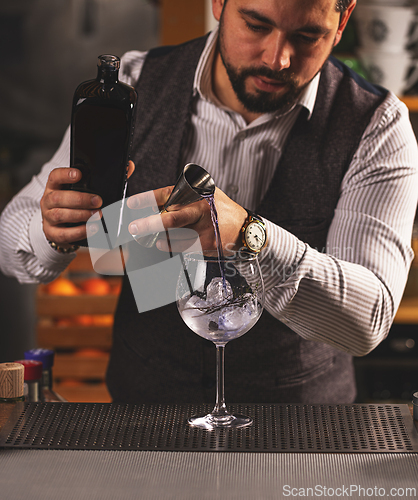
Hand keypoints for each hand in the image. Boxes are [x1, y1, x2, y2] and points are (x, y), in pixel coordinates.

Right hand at [41, 161, 134, 245]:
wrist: (62, 228)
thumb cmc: (76, 205)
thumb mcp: (85, 191)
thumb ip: (106, 179)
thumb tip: (128, 166)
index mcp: (55, 187)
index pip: (55, 176)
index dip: (65, 174)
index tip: (79, 174)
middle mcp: (48, 201)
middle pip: (58, 197)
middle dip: (80, 199)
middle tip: (98, 201)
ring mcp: (48, 218)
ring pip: (60, 215)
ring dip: (81, 215)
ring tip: (98, 215)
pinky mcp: (52, 233)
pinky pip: (64, 233)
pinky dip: (80, 231)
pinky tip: (93, 228)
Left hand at [127, 185, 246, 253]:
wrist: (246, 228)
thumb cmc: (222, 210)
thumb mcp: (206, 194)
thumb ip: (184, 196)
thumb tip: (156, 205)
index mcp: (198, 193)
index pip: (168, 194)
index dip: (147, 199)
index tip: (132, 204)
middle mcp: (201, 209)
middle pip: (171, 218)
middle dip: (149, 223)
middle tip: (134, 227)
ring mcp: (205, 228)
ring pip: (175, 236)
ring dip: (159, 238)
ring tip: (149, 239)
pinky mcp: (207, 244)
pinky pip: (183, 247)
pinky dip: (171, 246)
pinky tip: (164, 244)